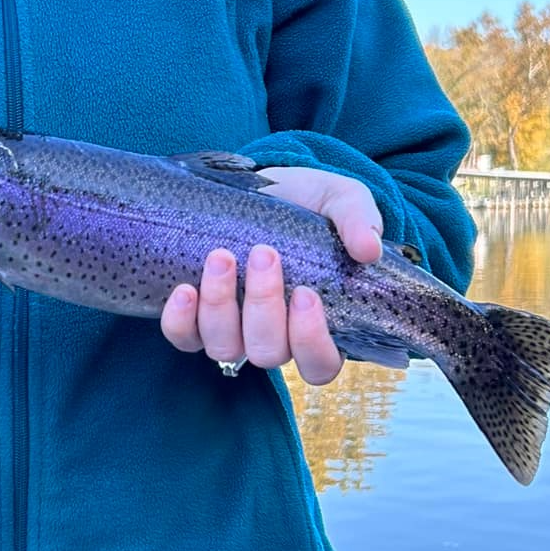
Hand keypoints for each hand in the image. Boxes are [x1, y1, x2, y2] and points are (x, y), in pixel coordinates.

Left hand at [159, 167, 382, 384]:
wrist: (265, 186)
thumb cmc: (310, 203)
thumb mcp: (342, 200)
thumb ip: (359, 220)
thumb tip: (368, 248)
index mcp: (320, 324)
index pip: (320, 364)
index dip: (311, 340)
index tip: (306, 294)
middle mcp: (276, 336)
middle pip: (269, 352)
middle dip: (263, 306)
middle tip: (264, 253)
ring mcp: (234, 329)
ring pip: (225, 348)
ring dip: (220, 306)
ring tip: (221, 257)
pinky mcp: (196, 317)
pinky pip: (183, 338)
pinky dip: (181, 321)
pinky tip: (184, 289)